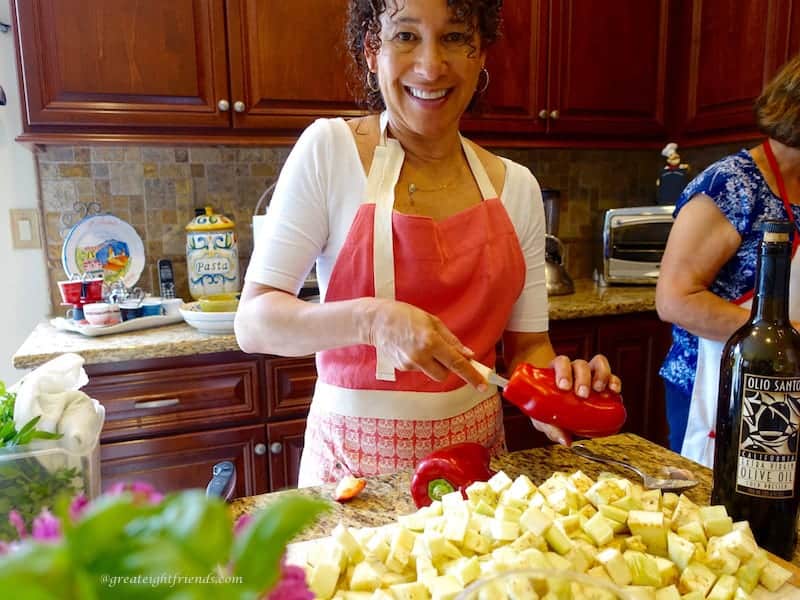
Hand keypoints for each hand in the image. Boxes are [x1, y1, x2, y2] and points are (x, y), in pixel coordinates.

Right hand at [366, 299, 485, 388]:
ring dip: (433, 364)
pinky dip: (421, 362)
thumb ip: (452, 340)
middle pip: (445, 374)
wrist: (376, 321)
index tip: (482, 385)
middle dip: (448, 367)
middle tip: (442, 351)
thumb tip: (468, 355)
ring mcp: (410, 364)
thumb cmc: (405, 316)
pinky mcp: (402, 368)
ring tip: (421, 345)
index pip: (457, 363)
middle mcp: (421, 356)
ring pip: (432, 373)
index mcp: (431, 341)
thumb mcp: (433, 322)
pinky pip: (420, 369)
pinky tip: (411, 348)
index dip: (472, 375)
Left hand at [529, 353, 620, 446]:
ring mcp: (589, 373)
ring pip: (598, 364)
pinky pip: (611, 375)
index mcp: (555, 372)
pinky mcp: (602, 381)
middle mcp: (573, 369)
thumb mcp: (543, 418)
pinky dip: (614, 381)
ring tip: (599, 390)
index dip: (563, 371)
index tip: (564, 387)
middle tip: (582, 394)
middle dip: (583, 378)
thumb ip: (551, 428)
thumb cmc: (545, 408)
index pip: (561, 362)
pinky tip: (614, 390)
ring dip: (601, 374)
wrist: (553, 407)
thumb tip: (566, 441)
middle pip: (580, 364)